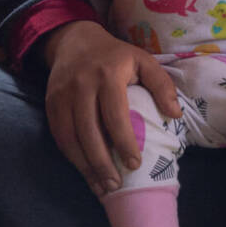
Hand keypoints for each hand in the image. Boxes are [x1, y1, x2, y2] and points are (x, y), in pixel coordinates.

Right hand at [40, 20, 178, 196]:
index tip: (135, 163)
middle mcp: (81, 85)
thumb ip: (162, 85)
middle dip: (101, 162)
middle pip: (88, 130)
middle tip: (115, 184)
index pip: (115, 114)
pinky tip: (85, 171)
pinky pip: (59, 135)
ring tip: (101, 186)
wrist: (75, 41)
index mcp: (108, 74)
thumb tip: (175, 115)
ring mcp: (62, 95)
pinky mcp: (50, 103)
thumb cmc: (116, 55)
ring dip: (84, 166)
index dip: (124, 142)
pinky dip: (71, 156)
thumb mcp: (144, 60)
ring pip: (69, 137)